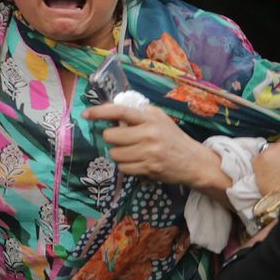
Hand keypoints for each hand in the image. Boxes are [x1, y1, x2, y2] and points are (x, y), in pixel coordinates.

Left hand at [89, 102, 227, 190]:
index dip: (100, 112)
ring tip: (131, 151)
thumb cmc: (172, 137)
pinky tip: (136, 162)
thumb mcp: (159, 118)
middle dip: (112, 138)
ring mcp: (148, 152)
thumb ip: (138, 113)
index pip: (120, 111)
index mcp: (150, 118)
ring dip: (118, 153)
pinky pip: (123, 167)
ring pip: (115, 154)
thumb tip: (112, 111)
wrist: (193, 161)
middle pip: (111, 136)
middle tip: (121, 139)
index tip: (86, 114)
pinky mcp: (148, 168)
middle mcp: (148, 134)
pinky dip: (125, 165)